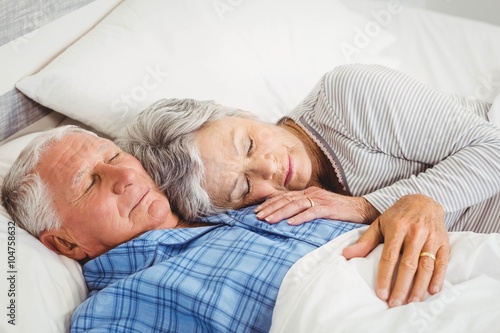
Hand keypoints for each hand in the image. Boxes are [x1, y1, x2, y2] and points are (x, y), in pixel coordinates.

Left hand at [254, 186, 378, 224]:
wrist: (362, 209)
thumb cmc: (339, 211)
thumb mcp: (319, 207)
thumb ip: (305, 210)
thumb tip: (288, 219)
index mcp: (308, 193)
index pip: (284, 197)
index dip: (270, 203)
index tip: (257, 211)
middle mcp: (312, 194)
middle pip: (286, 200)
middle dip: (270, 208)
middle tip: (257, 217)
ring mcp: (320, 200)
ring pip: (295, 205)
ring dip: (281, 213)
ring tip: (269, 220)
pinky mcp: (329, 208)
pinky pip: (312, 212)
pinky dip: (301, 217)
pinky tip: (291, 223)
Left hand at [342, 194, 449, 307]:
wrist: (423, 200)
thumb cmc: (397, 216)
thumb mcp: (379, 224)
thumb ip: (365, 241)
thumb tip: (346, 255)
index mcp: (397, 228)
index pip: (389, 257)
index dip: (385, 276)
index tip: (381, 294)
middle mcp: (415, 232)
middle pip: (408, 264)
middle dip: (401, 286)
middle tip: (395, 304)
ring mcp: (431, 237)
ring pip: (426, 266)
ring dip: (419, 286)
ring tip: (412, 302)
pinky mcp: (444, 242)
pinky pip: (442, 262)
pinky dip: (438, 278)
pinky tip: (432, 291)